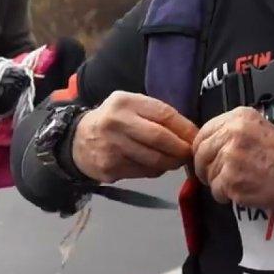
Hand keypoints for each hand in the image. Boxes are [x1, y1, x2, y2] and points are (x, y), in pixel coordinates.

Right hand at [71, 91, 197, 182]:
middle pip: (160, 138)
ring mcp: (111, 146)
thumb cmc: (113, 121)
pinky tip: (156, 166)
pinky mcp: (109, 168)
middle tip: (190, 154)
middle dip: (181, 148)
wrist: (77, 140)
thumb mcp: (130, 106)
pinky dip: (156, 171)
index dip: (185, 128)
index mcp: (125, 102)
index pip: (164, 114)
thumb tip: (190, 133)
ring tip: (177, 161)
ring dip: (171, 163)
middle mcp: (116, 122)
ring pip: (153, 159)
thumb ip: (155, 114)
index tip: (197, 137)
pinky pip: (143, 172)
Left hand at [192, 107, 273, 209]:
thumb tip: (208, 142)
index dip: (201, 147)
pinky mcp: (231, 180)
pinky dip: (224, 195)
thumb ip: (232, 130)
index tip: (205, 156)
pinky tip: (237, 192)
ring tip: (235, 183)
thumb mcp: (258, 126)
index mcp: (237, 118)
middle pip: (201, 153)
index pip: (203, 132)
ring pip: (208, 173)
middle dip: (204, 166)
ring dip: (217, 182)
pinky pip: (216, 190)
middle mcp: (232, 134)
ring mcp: (230, 158)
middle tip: (212, 174)